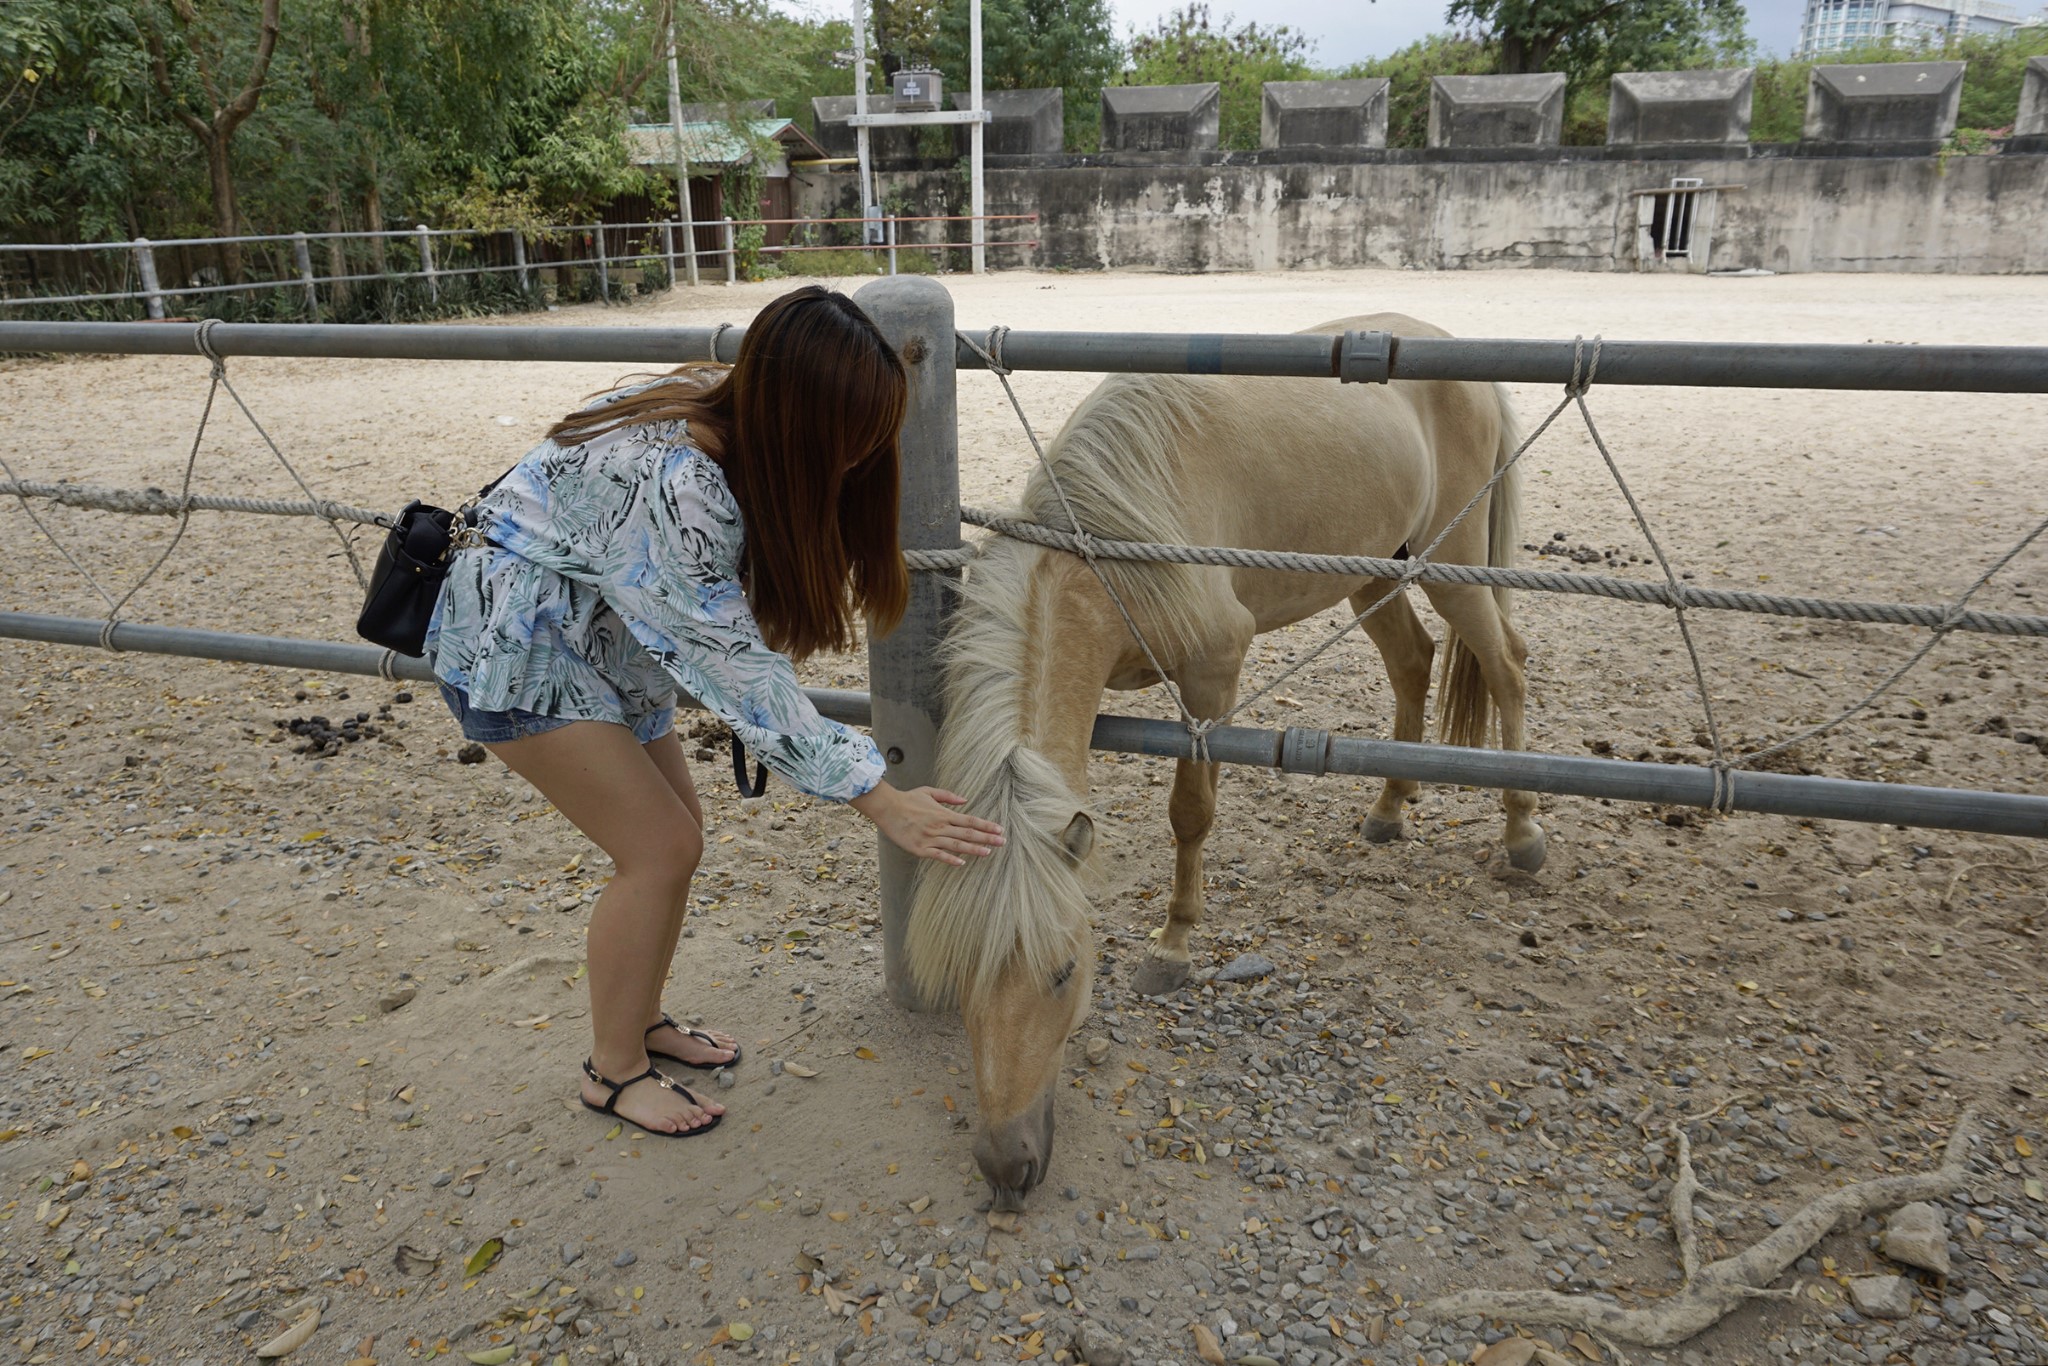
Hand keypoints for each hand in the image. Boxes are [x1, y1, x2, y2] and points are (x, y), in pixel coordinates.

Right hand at [851, 783, 1004, 865]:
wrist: (887, 808)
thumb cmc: (908, 799)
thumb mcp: (929, 792)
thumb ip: (948, 796)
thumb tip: (965, 800)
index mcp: (943, 814)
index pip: (970, 821)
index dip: (986, 826)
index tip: (999, 830)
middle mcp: (940, 826)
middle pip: (968, 834)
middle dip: (987, 838)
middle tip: (1002, 842)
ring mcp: (930, 838)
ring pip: (956, 845)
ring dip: (974, 849)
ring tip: (988, 852)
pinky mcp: (920, 849)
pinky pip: (938, 855)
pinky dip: (950, 859)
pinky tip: (962, 863)